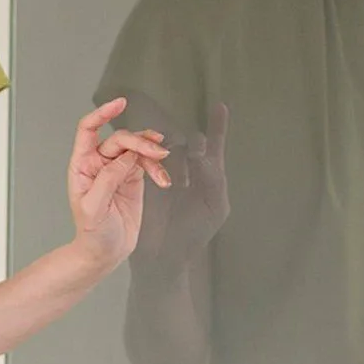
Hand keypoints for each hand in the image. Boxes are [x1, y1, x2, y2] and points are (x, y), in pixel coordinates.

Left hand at [67, 97, 171, 274]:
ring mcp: (116, 169)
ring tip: (163, 163)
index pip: (88, 129)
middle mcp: (98, 163)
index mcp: (82, 166)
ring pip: (136, 148)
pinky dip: (157, 168)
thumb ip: (108, 178)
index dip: (102, 113)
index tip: (120, 104)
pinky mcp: (132, 177)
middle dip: (140, 142)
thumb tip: (126, 156)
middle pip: (120, 138)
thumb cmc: (93, 233)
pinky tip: (164, 179)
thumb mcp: (95, 207)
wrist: (105, 252)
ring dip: (152, 153)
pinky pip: (147, 162)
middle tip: (157, 153)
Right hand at [131, 100, 229, 279]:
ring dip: (173, 153)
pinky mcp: (144, 179)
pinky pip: (148, 158)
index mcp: (208, 175)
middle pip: (189, 141)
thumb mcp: (215, 206)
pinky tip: (152, 161)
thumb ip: (213, 177)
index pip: (214, 145)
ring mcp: (165, 173)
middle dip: (190, 146)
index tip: (219, 106)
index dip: (217, 125)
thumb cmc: (192, 236)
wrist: (164, 258)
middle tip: (188, 171)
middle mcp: (186, 170)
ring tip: (176, 180)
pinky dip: (150, 154)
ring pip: (170, 147)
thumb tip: (198, 152)